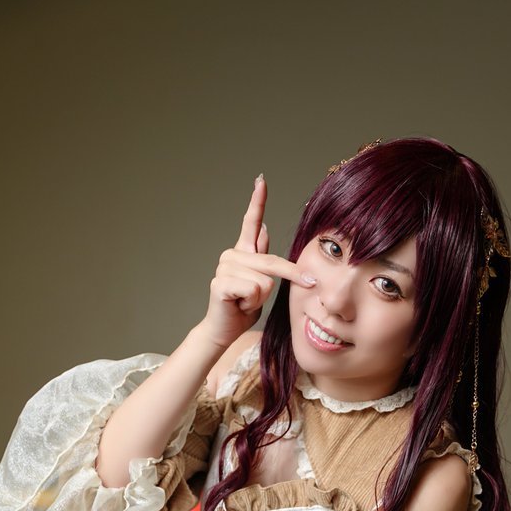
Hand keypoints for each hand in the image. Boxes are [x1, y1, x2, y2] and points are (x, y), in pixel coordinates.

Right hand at [199, 175, 314, 349]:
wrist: (224, 330)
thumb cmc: (242, 307)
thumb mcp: (260, 281)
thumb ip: (262, 257)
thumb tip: (266, 228)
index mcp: (242, 252)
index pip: (251, 222)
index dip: (257, 201)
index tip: (261, 180)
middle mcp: (231, 255)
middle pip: (272, 262)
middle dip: (289, 277)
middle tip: (286, 291)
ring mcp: (224, 267)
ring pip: (265, 281)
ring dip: (261, 299)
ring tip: (245, 302)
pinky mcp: (221, 283)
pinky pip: (255, 290)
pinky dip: (252, 304)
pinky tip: (238, 305)